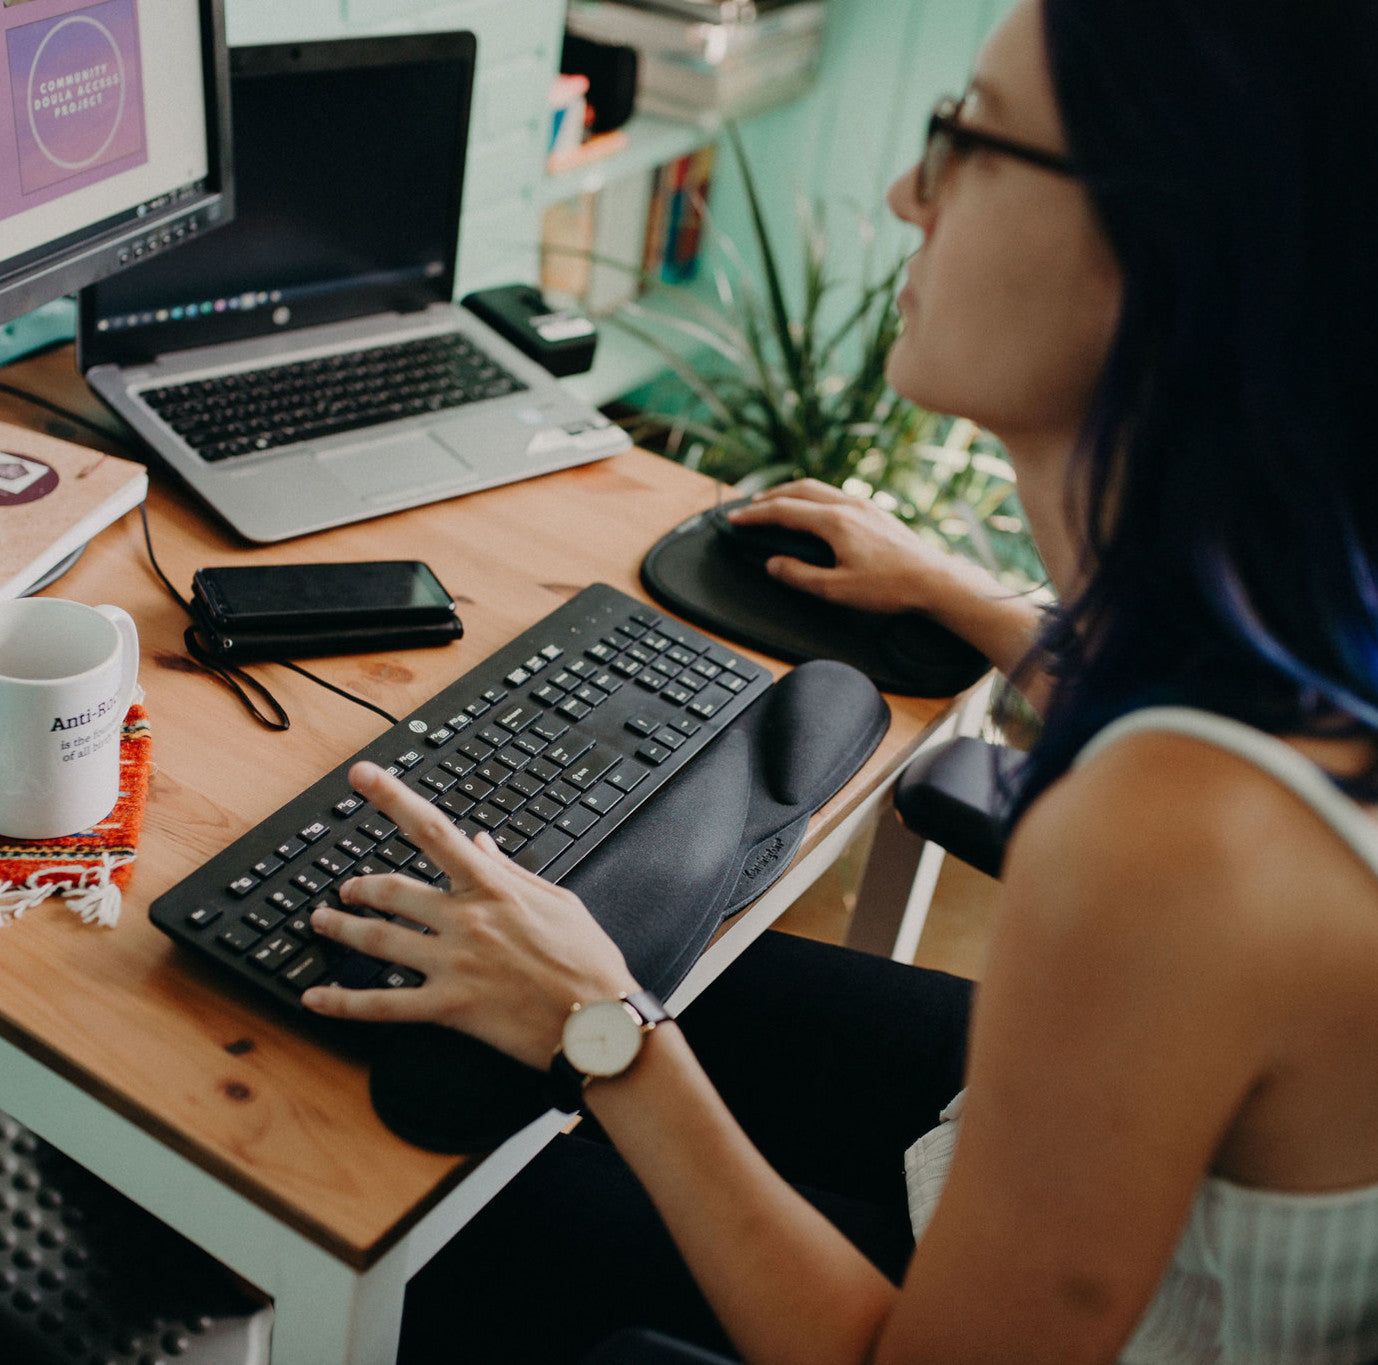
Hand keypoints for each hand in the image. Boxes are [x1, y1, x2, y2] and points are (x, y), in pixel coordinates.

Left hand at [300, 761, 638, 1069]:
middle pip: (392, 891)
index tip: (362, 775)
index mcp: (494, 888)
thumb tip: (480, 843)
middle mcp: (467, 921)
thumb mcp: (558, 901)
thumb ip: (511, 871)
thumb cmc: (587, 962)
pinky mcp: (449, 1008)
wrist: (599, 1023)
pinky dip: (343, 1004)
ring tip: (322, 922)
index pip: (433, 829)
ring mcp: (453, 965)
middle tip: (346, 888)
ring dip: (341, 928)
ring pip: (377, 941)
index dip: (392, 798)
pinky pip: (383, 1006)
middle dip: (360, 886)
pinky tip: (316, 1000)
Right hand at [728, 479, 992, 616]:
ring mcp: (865, 505)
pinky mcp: (877, 512)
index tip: (735, 519)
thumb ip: (799, 575)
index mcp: (834, 521)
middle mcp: (849, 505)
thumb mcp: (836, 590)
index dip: (754, 515)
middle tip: (750, 506)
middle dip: (769, 496)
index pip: (783, 511)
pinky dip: (813, 497)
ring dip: (792, 493)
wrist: (934, 580)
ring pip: (819, 488)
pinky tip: (814, 512)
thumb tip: (774, 565)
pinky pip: (836, 494)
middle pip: (799, 489)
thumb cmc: (890, 587)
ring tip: (777, 504)